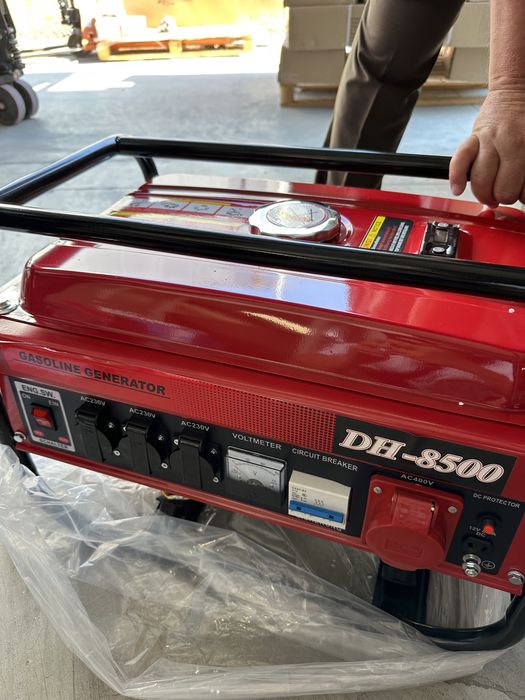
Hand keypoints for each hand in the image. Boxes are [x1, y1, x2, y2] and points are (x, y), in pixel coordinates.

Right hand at [449, 90, 524, 206]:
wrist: (515, 92)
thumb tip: (523, 194)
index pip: (524, 191)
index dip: (522, 197)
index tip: (521, 193)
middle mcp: (510, 144)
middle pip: (502, 190)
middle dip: (503, 196)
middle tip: (505, 191)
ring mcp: (489, 141)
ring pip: (481, 182)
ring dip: (485, 194)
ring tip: (489, 193)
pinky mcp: (472, 138)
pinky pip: (459, 161)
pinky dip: (456, 177)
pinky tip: (457, 189)